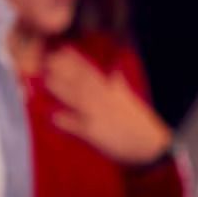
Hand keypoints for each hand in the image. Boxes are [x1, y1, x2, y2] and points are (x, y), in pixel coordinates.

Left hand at [44, 47, 171, 165]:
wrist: (150, 146)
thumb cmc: (137, 124)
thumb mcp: (128, 101)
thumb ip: (118, 85)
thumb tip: (114, 73)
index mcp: (111, 92)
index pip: (92, 73)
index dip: (77, 61)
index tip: (62, 49)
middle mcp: (105, 100)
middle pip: (83, 82)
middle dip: (66, 71)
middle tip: (49, 59)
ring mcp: (100, 116)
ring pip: (80, 100)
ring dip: (64, 91)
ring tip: (47, 81)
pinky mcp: (97, 134)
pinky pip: (81, 128)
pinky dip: (68, 123)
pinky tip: (54, 118)